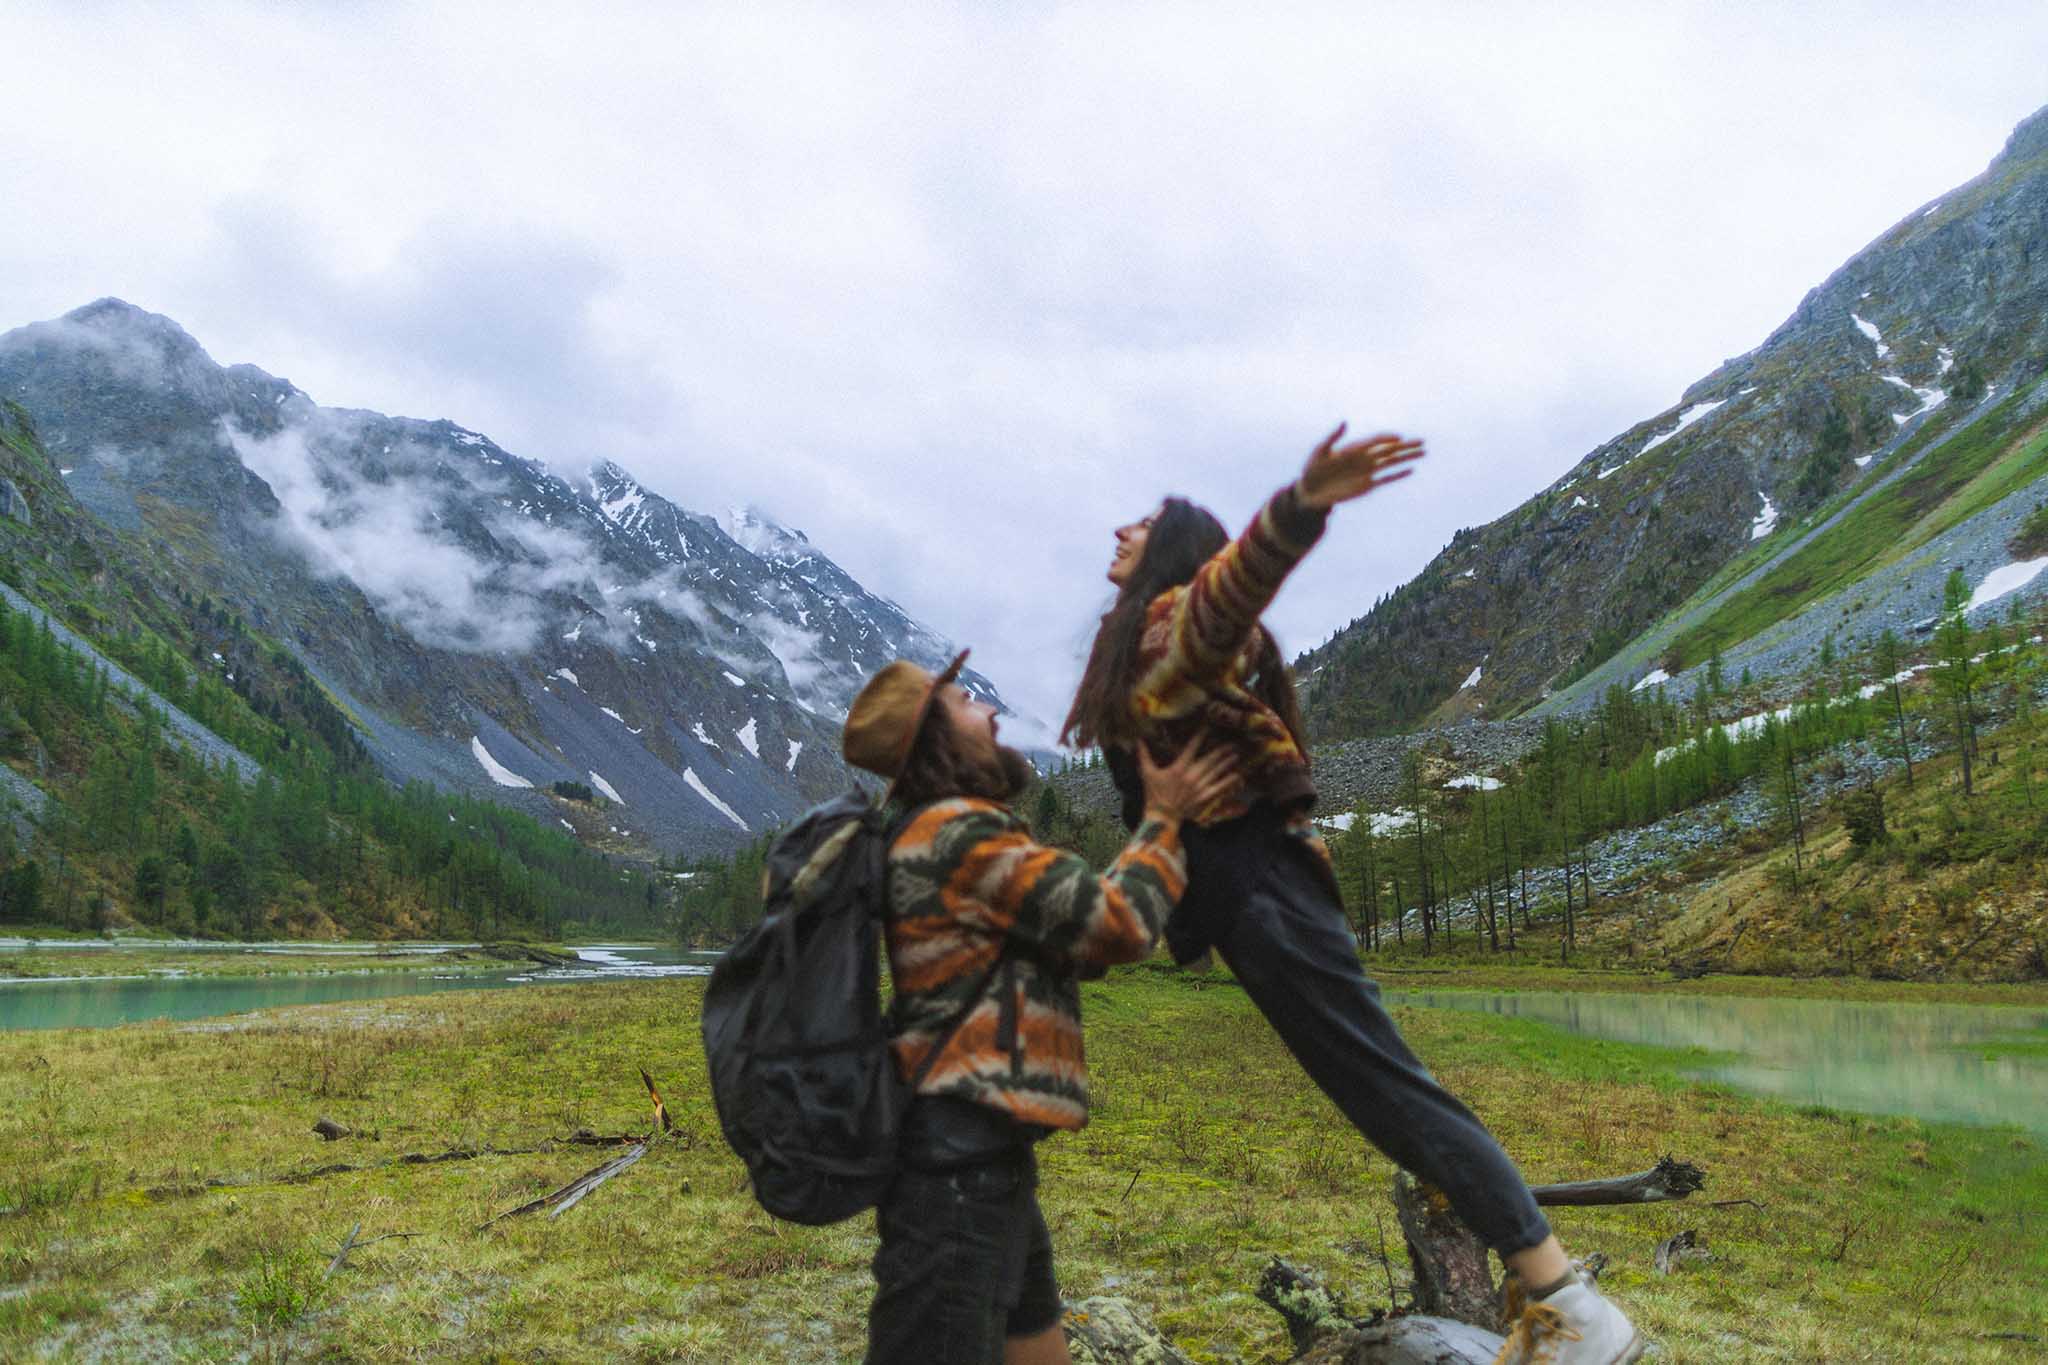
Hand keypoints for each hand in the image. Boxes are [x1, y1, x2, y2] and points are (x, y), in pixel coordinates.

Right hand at [1138, 739, 1235, 822]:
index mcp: (1178, 768)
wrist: (1162, 816)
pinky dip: (1228, 781)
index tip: (1207, 728)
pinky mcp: (1204, 797)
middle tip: (1231, 743)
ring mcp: (1199, 787)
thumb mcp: (1147, 773)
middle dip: (1221, 750)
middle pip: (1209, 759)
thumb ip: (1144, 755)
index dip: (1200, 736)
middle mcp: (1191, 776)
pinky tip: (1237, 775)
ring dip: (1227, 762)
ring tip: (1235, 755)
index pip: (1192, 747)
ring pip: (1216, 771)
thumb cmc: (1153, 794)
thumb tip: (1138, 740)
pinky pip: (1219, 787)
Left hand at [1296, 423, 1424, 508]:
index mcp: (1354, 449)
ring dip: (1407, 458)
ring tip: (1423, 452)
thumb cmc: (1312, 469)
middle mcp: (1364, 459)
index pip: (1376, 441)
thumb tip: (1344, 422)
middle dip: (1406, 446)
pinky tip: (1410, 470)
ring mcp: (1367, 472)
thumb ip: (1332, 438)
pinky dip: (1398, 475)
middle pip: (1389, 450)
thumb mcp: (1319, 452)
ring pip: (1391, 463)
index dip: (1387, 438)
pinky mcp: (1367, 485)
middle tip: (1422, 441)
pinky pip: (1386, 479)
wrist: (1310, 492)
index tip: (1399, 438)